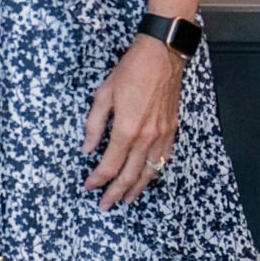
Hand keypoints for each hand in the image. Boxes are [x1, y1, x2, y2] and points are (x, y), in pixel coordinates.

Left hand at [81, 33, 182, 208]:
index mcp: (127, 129)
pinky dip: (154, 172)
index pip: (109, 164)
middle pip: (129, 175)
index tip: (89, 186)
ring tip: (127, 199)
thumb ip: (94, 125)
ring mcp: (161, 135)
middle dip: (116, 193)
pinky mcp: (172, 129)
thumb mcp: (104, 95)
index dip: (97, 179)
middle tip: (106, 205)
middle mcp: (146, 137)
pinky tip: (148, 177)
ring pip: (149, 171)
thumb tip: (87, 148)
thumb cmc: (131, 71)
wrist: (161, 55)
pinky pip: (163, 158)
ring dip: (137, 188)